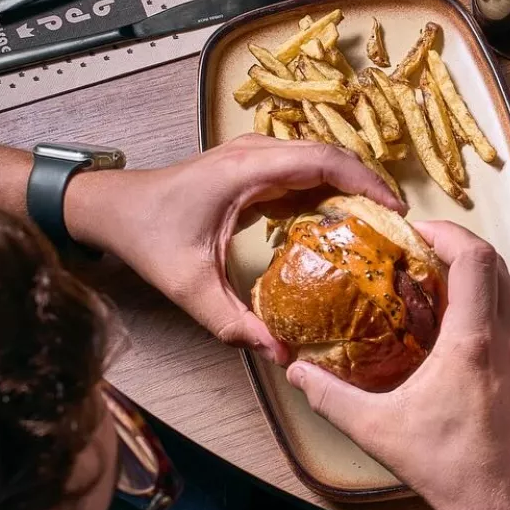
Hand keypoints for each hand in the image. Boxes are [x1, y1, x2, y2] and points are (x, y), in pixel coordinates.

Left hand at [68, 134, 401, 363]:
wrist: (110, 207)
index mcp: (247, 169)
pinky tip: (345, 228)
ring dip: (353, 190)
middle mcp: (257, 154)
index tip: (396, 212)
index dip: (367, 182)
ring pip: (322, 164)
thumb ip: (234, 323)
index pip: (324, 161)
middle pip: (332, 157)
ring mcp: (257, 158)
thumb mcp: (189, 286)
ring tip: (382, 228)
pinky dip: (331, 196)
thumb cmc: (147, 235)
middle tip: (399, 228)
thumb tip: (279, 354)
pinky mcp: (256, 170)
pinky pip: (306, 175)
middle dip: (370, 188)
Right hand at [285, 222, 509, 509]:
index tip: (417, 231)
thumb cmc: (446, 469)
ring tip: (440, 280)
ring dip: (479, 274)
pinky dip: (493, 303)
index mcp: (475, 342)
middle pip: (497, 265)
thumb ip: (329, 396)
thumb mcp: (375, 429)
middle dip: (460, 247)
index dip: (447, 233)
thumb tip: (296, 373)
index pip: (475, 258)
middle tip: (423, 250)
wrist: (499, 507)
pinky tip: (463, 323)